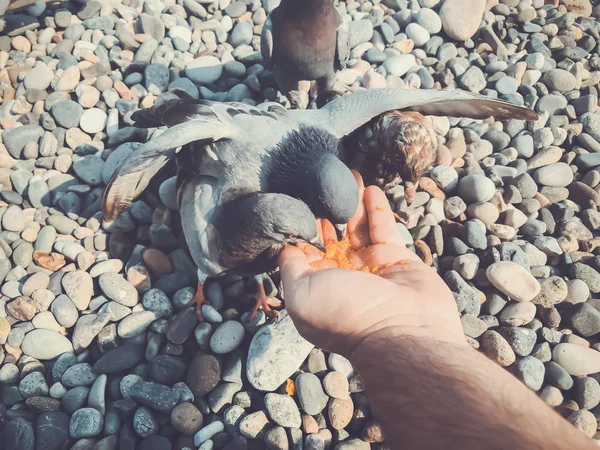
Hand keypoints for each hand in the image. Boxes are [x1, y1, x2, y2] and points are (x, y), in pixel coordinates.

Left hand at [279, 172, 466, 356]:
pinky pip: (383, 227)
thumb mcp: (302, 295)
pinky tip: (368, 188)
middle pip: (330, 233)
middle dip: (325, 208)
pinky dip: (376, 207)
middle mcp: (341, 274)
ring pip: (356, 226)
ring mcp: (369, 265)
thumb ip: (290, 268)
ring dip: (351, 201)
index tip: (294, 195)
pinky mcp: (396, 257)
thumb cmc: (347, 315)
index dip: (300, 224)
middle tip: (319, 180)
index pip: (304, 248)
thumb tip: (285, 246)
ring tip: (346, 174)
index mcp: (316, 285)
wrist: (404, 332)